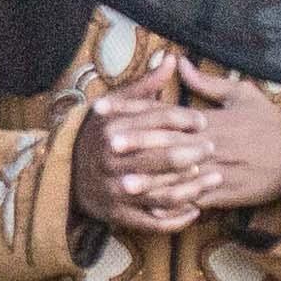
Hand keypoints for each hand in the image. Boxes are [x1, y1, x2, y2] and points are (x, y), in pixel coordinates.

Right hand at [77, 63, 202, 237]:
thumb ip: (145, 86)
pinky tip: (197, 209)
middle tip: (212, 148)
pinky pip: (153, 221)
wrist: (65, 175)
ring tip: (214, 178)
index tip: (202, 121)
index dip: (183, 120)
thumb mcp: (115, 106)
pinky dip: (177, 218)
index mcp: (112, 130)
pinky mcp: (119, 215)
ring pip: (162, 191)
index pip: (154, 121)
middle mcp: (113, 161)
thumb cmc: (98, 136)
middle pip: (162, 156)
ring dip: (192, 187)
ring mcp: (116, 190)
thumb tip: (172, 59)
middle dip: (192, 152)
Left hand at [92, 59, 280, 229]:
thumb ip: (207, 83)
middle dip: (136, 145)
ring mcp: (215, 171)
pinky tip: (151, 210)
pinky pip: (193, 201)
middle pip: (166, 144)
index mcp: (209, 118)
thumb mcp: (242, 95)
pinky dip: (172, 207)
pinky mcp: (223, 195)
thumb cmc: (270, 124)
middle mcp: (209, 144)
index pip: (165, 111)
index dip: (134, 109)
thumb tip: (180, 64)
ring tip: (121, 185)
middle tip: (106, 147)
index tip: (109, 109)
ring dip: (148, 182)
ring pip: (176, 177)